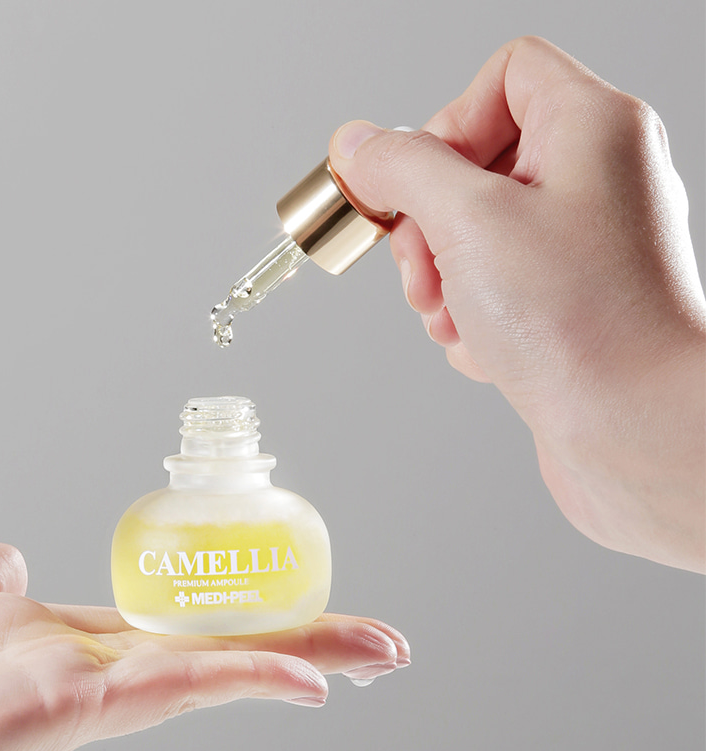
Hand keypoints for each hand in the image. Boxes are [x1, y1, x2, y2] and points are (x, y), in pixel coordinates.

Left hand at [0, 543, 407, 750]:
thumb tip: (12, 562)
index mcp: (9, 646)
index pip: (134, 629)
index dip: (202, 622)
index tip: (260, 611)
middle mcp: (50, 677)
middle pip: (189, 653)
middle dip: (282, 645)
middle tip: (366, 642)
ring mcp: (59, 697)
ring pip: (199, 670)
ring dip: (287, 657)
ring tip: (372, 649)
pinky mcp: (52, 710)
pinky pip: (164, 686)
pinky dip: (237, 677)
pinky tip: (305, 673)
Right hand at [329, 36, 704, 571]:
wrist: (635, 430)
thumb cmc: (581, 324)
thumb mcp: (468, 220)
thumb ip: (403, 167)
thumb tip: (360, 145)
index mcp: (592, 128)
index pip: (504, 75)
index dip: (445, 123)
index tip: (412, 184)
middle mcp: (596, 180)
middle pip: (477, 162)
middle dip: (429, 222)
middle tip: (424, 267)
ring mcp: (584, 248)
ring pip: (477, 236)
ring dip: (442, 280)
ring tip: (451, 318)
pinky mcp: (568, 305)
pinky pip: (495, 291)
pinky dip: (471, 319)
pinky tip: (483, 350)